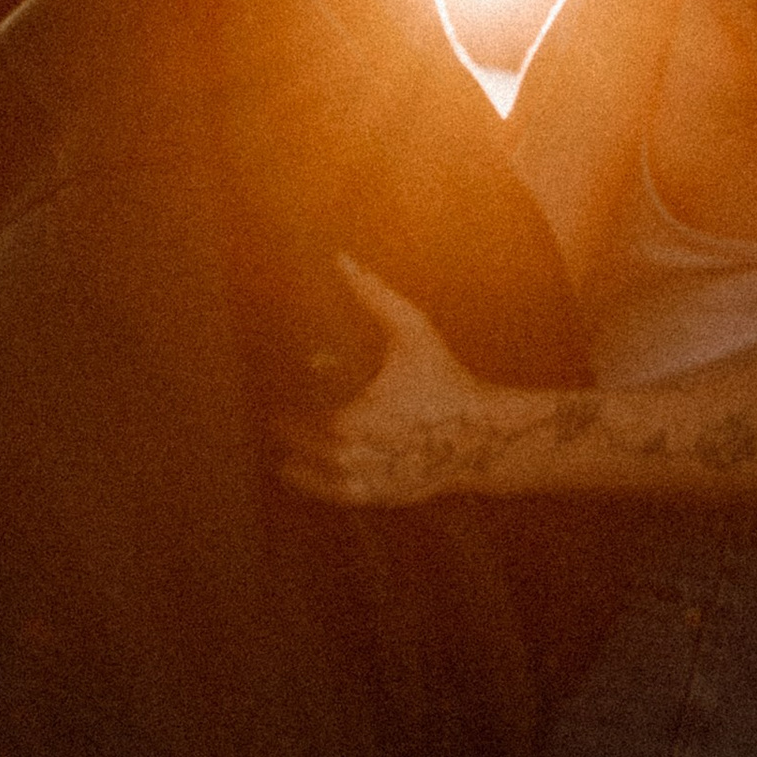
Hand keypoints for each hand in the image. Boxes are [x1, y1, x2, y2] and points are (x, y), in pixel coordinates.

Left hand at [278, 259, 503, 507]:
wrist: (483, 432)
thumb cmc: (445, 378)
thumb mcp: (411, 331)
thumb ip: (374, 295)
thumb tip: (343, 259)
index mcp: (351, 420)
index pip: (302, 425)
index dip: (285, 421)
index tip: (274, 413)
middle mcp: (354, 457)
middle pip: (309, 453)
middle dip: (292, 443)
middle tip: (278, 433)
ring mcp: (371, 482)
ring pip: (322, 482)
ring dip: (302, 475)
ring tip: (285, 468)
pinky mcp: (388, 497)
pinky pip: (346, 497)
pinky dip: (327, 491)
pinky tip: (316, 484)